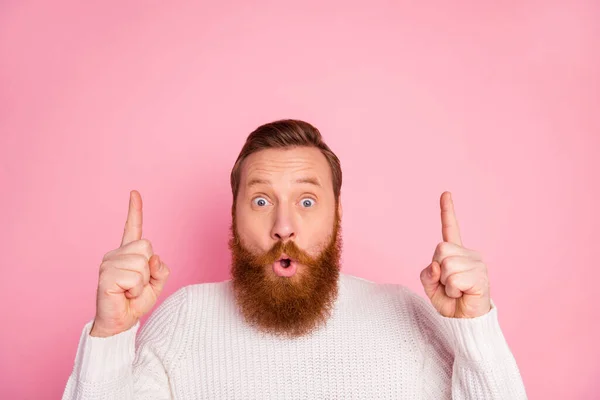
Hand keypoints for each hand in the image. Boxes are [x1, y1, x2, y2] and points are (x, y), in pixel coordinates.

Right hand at [90, 190, 170, 336]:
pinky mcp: (106, 276)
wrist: (119, 324)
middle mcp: (115, 255)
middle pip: (147, 247)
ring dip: (142, 283)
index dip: (135, 210)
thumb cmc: (135, 303)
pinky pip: (135, 277)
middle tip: (136, 285)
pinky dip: (136, 289)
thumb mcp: (156, 284)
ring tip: (130, 291)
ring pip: (142, 263)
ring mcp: (108, 263)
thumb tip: (153, 257)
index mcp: (128, 254)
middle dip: (149, 269)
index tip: (135, 193)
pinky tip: (124, 294)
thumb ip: (160, 268)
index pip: (133, 228)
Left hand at [419, 192, 490, 317]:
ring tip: (456, 291)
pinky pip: (454, 278)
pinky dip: (452, 290)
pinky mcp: (481, 276)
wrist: (466, 322)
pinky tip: (462, 294)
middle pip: (440, 249)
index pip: (451, 229)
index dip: (447, 211)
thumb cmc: (450, 302)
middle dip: (438, 270)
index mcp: (456, 253)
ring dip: (445, 283)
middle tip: (448, 285)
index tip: (445, 193)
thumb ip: (428, 273)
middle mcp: (469, 254)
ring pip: (446, 265)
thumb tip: (437, 265)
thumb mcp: (431, 286)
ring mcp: (477, 264)